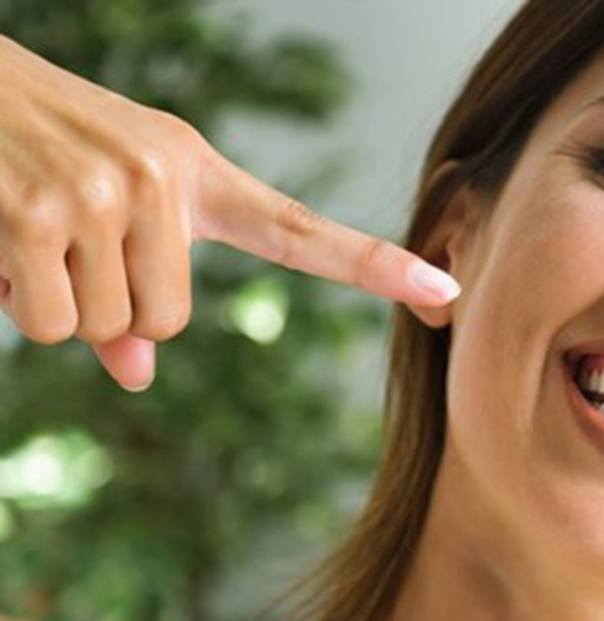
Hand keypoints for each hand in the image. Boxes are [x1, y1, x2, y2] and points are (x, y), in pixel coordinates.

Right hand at [0, 35, 459, 390]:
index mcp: (199, 173)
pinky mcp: (36, 216)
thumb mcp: (105, 207)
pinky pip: (52, 325)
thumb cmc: (38, 151)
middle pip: (166, 323)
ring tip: (30, 229)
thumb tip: (139, 373)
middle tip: (67, 245)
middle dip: (111, 309)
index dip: (374, 266)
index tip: (445, 289)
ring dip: (58, 304)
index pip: (299, 230)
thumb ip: (136, 287)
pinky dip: (16, 304)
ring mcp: (104, 194)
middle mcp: (165, 178)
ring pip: (108, 329)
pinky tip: (1, 240)